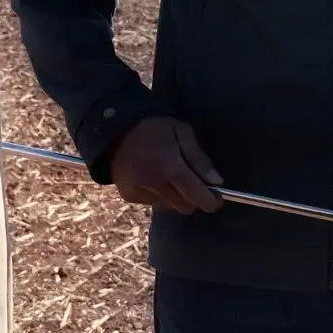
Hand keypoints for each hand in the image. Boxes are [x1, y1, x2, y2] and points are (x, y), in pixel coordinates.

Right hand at [108, 116, 223, 214]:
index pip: (194, 194)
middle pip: (183, 205)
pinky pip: (153, 203)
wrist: (114, 127)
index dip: (209, 201)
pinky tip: (154, 177)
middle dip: (193, 198)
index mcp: (168, 166)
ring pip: (169, 206)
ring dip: (176, 196)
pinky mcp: (129, 195)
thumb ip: (199, 158)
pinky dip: (160, 195)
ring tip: (170, 176)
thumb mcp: (182, 132)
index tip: (217, 200)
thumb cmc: (154, 126)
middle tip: (196, 185)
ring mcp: (139, 191)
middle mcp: (153, 183)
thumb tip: (216, 182)